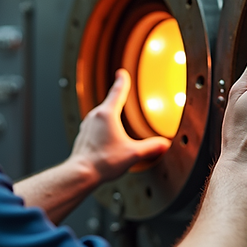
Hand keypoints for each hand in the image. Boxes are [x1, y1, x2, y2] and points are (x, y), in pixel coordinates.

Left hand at [69, 69, 170, 184]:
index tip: (122, 73)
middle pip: (110, 103)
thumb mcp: (134, 154)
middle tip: (123, 93)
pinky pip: (96, 126)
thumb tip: (164, 144)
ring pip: (102, 116)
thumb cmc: (103, 162)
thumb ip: (152, 147)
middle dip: (118, 100)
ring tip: (119, 123)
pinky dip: (104, 128)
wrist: (81, 173)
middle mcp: (95, 116)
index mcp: (107, 114)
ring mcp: (87, 126)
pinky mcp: (84, 136)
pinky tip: (108, 140)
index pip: (118, 92)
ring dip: (111, 116)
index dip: (123, 81)